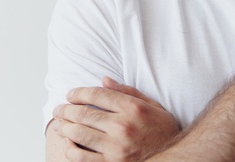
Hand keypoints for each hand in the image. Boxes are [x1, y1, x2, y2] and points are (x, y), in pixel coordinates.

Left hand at [51, 77, 180, 160]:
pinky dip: (71, 148)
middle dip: (66, 109)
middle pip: (84, 113)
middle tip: (59, 109)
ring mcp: (116, 148)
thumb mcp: (153, 106)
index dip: (79, 93)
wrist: (175, 158)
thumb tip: (104, 81)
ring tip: (59, 124)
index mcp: (133, 108)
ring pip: (79, 133)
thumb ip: (128, 92)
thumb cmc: (163, 131)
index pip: (97, 95)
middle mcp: (123, 126)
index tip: (71, 94)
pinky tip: (68, 143)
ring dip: (64, 127)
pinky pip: (82, 157)